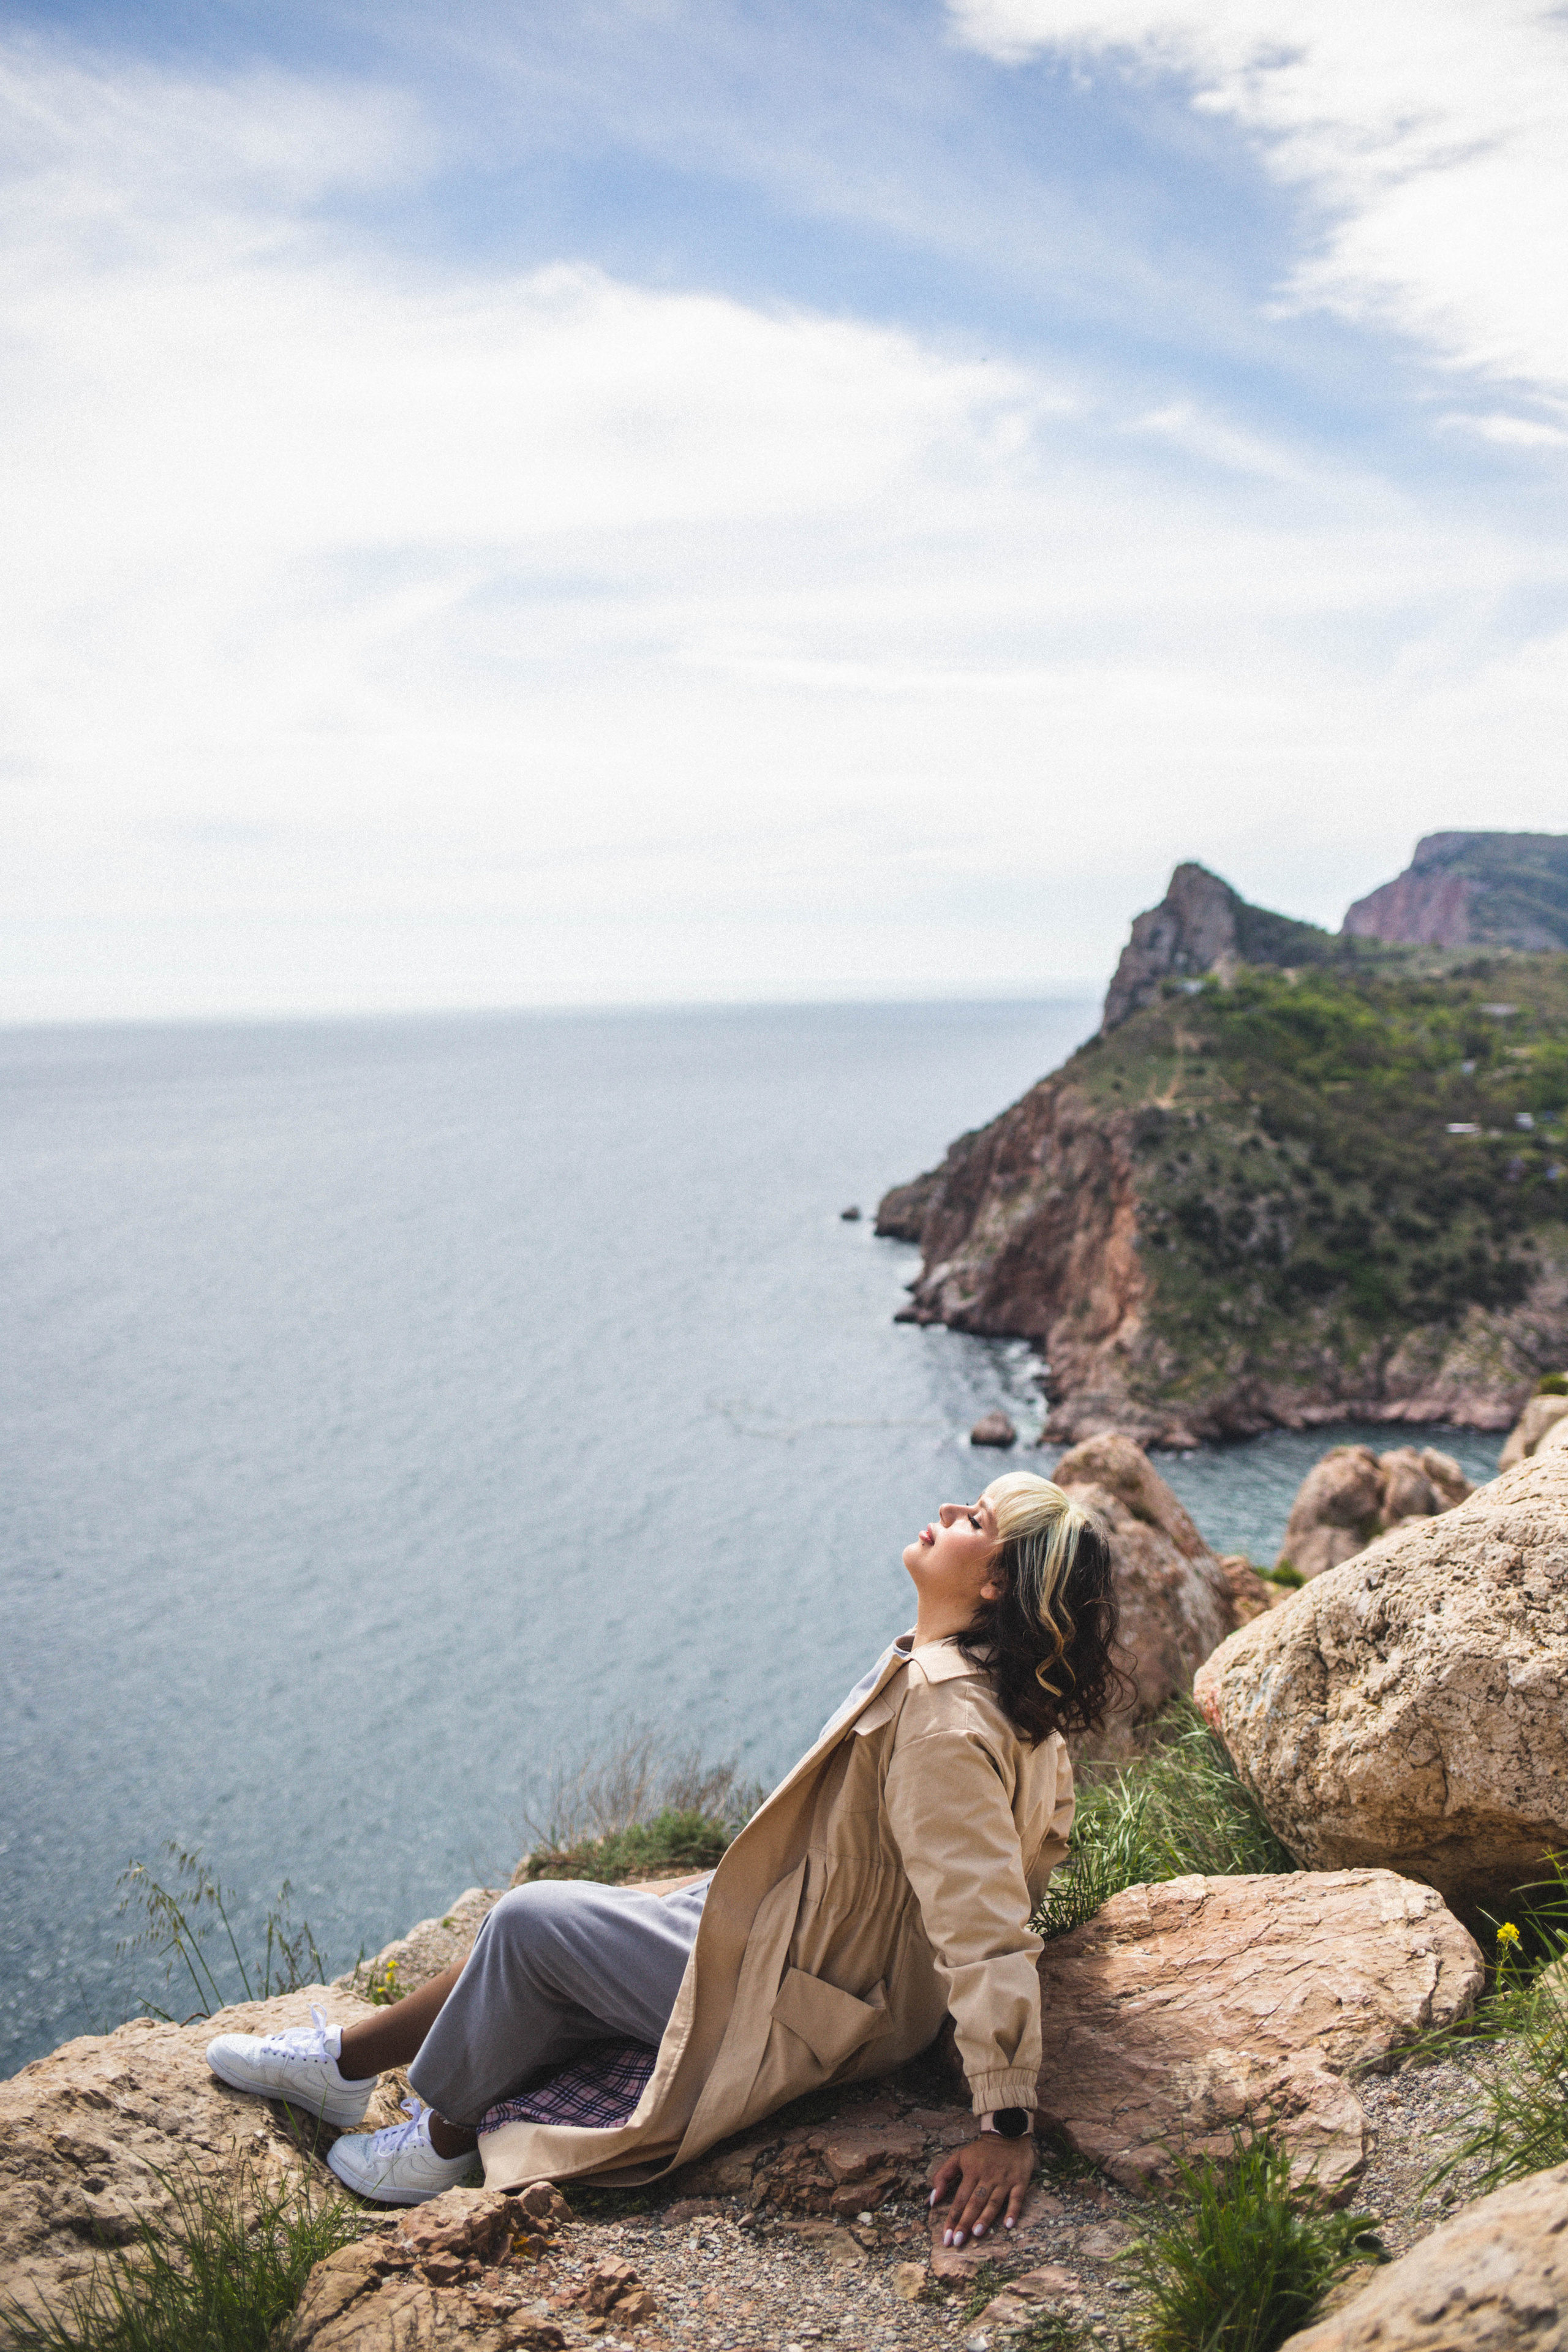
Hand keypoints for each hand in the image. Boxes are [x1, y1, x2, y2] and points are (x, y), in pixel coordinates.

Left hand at [929, 2132, 1034, 2247]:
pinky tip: (1009, 2225)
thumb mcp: (958, 2157)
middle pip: (974, 2203)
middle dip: (965, 2223)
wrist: (1007, 2131)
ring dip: (985, 2217)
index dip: (952, 2218)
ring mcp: (1004, 2180)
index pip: (959, 2199)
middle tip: (957, 2241)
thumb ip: (943, 2176)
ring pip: (993, 2201)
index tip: (945, 2237)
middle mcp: (987, 2177)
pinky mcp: (1020, 2180)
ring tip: (977, 2233)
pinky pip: (1017, 2198)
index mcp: (971, 2172)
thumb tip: (933, 2200)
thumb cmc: (980, 2151)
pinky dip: (1013, 2211)